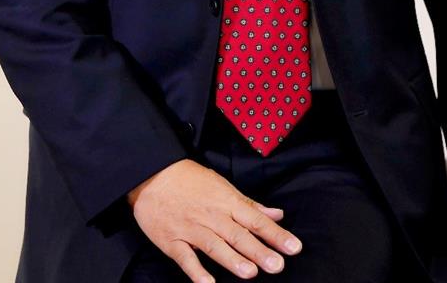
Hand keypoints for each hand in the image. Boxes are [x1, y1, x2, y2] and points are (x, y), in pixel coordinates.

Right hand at [126, 158, 302, 281]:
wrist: (152, 174)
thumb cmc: (190, 180)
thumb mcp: (222, 185)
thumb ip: (249, 204)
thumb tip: (277, 213)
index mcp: (226, 201)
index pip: (255, 219)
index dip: (275, 233)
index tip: (294, 247)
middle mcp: (212, 216)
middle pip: (238, 235)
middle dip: (259, 250)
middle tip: (278, 265)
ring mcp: (191, 229)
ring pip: (215, 246)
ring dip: (233, 260)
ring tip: (251, 273)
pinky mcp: (172, 241)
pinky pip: (185, 258)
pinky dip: (196, 271)